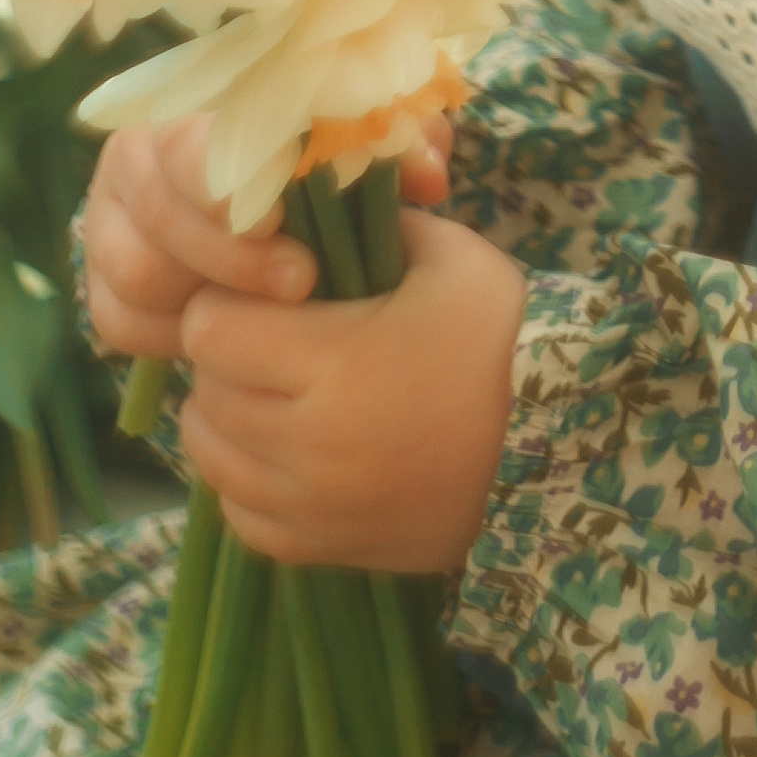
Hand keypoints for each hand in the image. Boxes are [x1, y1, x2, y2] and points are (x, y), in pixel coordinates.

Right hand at [85, 114, 455, 359]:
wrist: (287, 197)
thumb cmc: (332, 155)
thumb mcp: (377, 138)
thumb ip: (404, 143)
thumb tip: (427, 175)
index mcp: (196, 102)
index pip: (186, 142)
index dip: (227, 187)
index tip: (282, 222)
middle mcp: (138, 152)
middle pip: (158, 213)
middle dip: (231, 258)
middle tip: (301, 283)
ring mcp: (109, 217)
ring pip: (134, 271)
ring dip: (206, 300)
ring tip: (274, 311)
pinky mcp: (101, 278)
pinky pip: (116, 319)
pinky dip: (169, 335)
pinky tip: (228, 331)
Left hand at [177, 209, 525, 572]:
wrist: (549, 451)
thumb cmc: (500, 343)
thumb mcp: (454, 258)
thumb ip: (378, 223)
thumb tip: (320, 207)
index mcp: (334, 363)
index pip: (209, 330)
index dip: (228, 303)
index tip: (265, 299)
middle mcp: (308, 444)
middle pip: (206, 393)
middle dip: (228, 361)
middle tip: (272, 345)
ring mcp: (310, 506)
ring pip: (210, 458)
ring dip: (229, 421)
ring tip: (273, 397)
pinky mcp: (317, 550)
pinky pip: (240, 516)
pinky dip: (249, 482)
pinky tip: (287, 453)